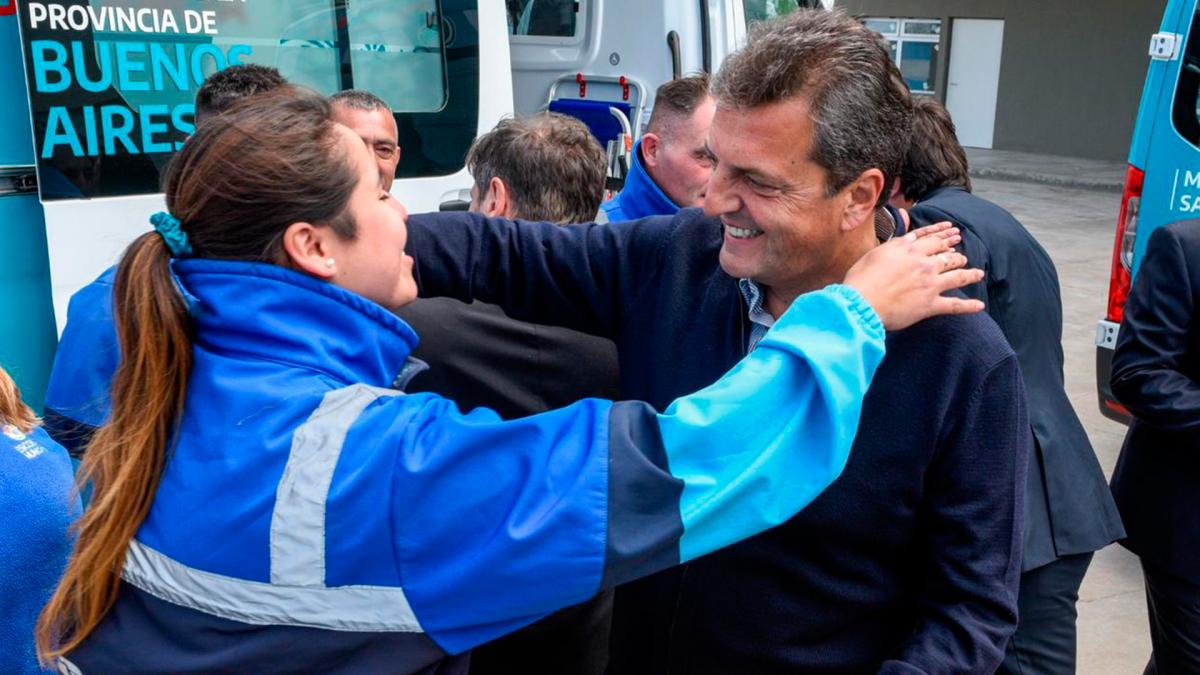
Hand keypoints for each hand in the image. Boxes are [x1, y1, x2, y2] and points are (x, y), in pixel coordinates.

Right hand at [844, 222, 984, 330]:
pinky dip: (969, 306)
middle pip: (948, 256)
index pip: (932, 240)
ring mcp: (930, 284)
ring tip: (977, 273)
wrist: (860, 303)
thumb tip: (907, 239)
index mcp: (909, 250)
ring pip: (957, 276)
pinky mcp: (930, 305)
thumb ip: (895, 245)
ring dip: (970, 274)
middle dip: (957, 255)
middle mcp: (923, 264)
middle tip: (962, 256)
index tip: (952, 233)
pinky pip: (955, 305)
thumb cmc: (861, 279)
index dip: (944, 236)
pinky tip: (980, 306)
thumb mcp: (875, 253)